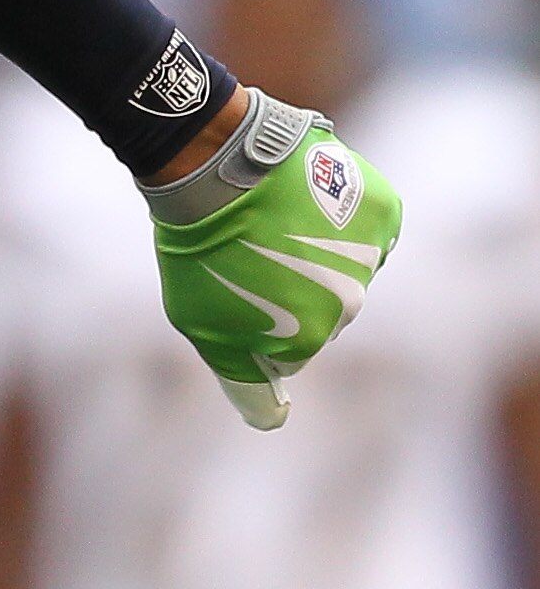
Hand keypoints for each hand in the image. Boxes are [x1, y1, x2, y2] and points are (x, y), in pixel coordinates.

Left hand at [149, 91, 400, 428]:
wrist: (220, 167)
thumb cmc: (202, 250)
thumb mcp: (202, 324)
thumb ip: (243, 379)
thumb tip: (272, 422)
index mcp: (307, 337)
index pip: (290, 357)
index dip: (258, 327)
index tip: (237, 294)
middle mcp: (350, 304)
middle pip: (325, 315)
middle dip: (292, 294)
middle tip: (251, 255)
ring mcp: (371, 257)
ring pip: (349, 272)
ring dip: (319, 256)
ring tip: (275, 226)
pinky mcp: (385, 212)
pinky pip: (369, 233)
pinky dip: (344, 224)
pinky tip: (307, 207)